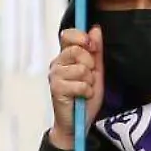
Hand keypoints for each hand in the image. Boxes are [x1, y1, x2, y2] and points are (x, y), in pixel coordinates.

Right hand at [47, 26, 103, 150]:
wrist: (78, 122)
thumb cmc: (85, 97)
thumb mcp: (96, 71)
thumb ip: (96, 51)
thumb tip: (95, 28)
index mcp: (65, 56)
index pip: (68, 34)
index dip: (82, 37)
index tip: (92, 48)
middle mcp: (57, 63)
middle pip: (77, 50)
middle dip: (90, 64)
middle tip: (88, 77)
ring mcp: (54, 75)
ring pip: (81, 68)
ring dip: (89, 82)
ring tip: (85, 89)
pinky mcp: (55, 88)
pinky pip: (80, 84)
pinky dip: (86, 92)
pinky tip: (82, 97)